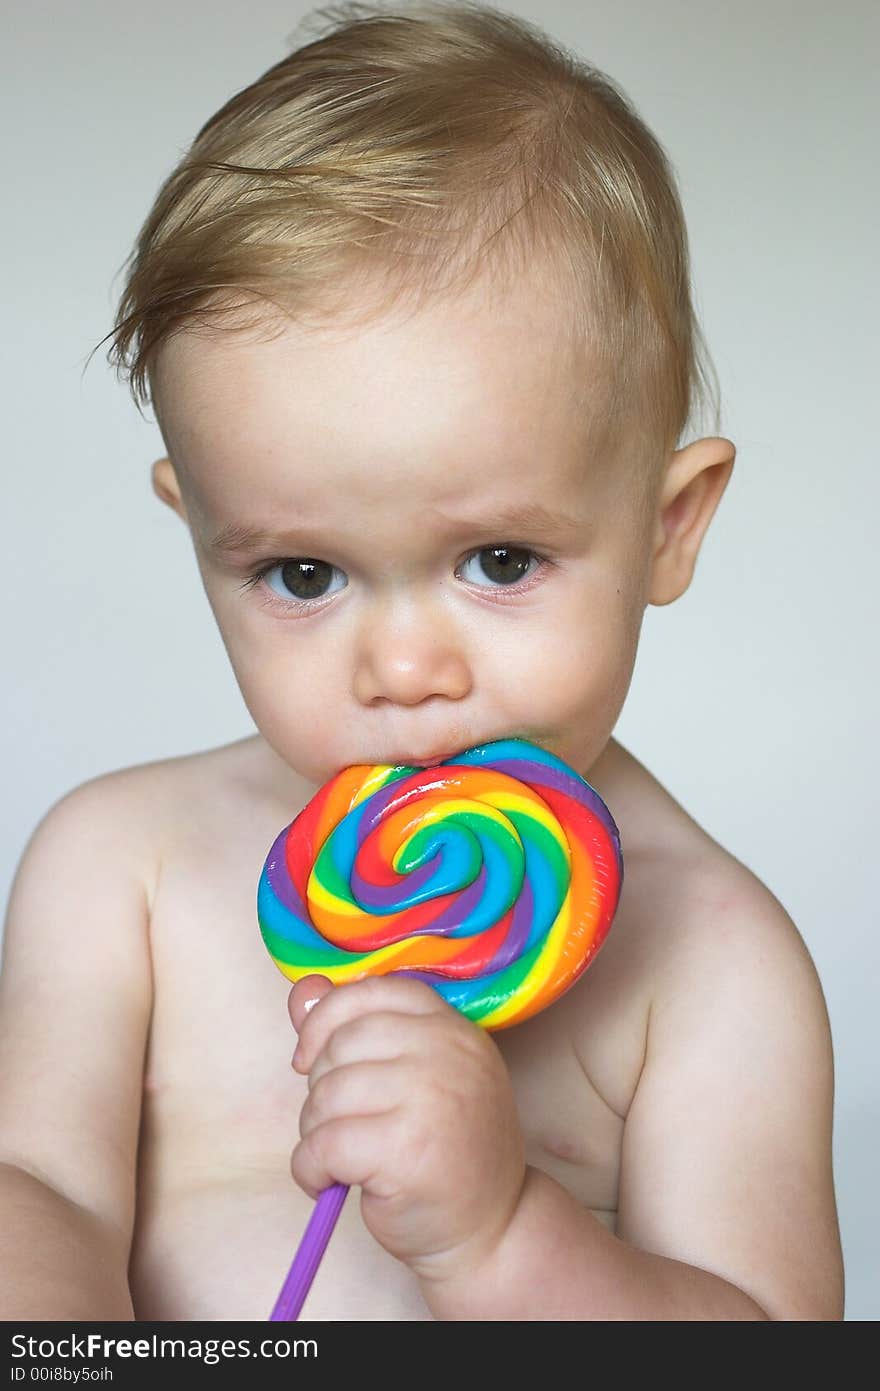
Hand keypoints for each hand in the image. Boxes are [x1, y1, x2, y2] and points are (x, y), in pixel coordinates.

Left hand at [288, 974, 526, 1284]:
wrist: (492, 1229)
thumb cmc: (444, 1150)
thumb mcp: (413, 1077)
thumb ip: (358, 1030)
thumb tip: (301, 993)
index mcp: (452, 1027)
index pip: (373, 991)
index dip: (327, 1019)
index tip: (310, 1058)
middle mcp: (448, 1052)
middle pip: (342, 1045)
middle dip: (321, 1089)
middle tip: (342, 1125)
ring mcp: (430, 1098)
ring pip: (326, 1095)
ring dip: (314, 1132)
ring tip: (340, 1157)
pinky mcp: (405, 1149)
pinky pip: (322, 1144)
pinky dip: (309, 1169)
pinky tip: (329, 1182)